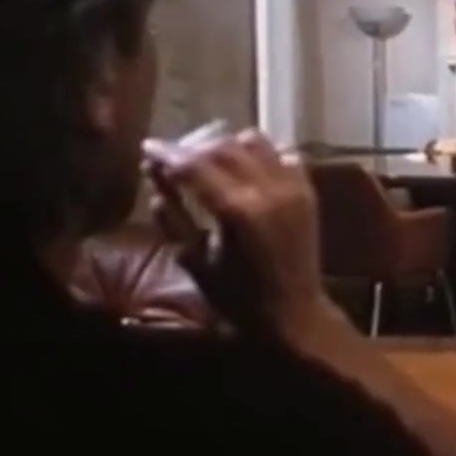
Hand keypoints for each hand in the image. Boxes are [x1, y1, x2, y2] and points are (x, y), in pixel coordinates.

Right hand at [141, 128, 328, 334]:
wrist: (294, 314)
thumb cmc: (237, 298)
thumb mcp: (194, 259)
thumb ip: (172, 215)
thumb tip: (153, 174)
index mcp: (238, 211)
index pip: (193, 165)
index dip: (166, 152)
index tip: (147, 145)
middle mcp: (269, 190)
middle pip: (222, 146)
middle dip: (191, 146)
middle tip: (171, 155)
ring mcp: (293, 187)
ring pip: (254, 142)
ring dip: (226, 144)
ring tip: (207, 158)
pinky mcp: (308, 191)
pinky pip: (283, 154)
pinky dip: (261, 153)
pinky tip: (245, 167)